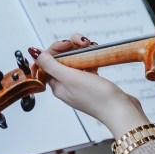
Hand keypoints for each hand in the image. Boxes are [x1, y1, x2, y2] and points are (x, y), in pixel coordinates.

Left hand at [32, 33, 150, 137]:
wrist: (120, 110)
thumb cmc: (97, 98)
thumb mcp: (71, 78)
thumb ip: (52, 65)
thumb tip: (35, 54)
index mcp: (57, 86)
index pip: (48, 62)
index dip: (56, 49)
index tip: (68, 44)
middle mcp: (67, 85)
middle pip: (62, 59)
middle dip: (71, 47)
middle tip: (84, 43)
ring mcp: (80, 84)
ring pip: (75, 60)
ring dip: (82, 50)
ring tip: (92, 47)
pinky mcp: (93, 83)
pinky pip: (87, 65)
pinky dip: (91, 57)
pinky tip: (97, 56)